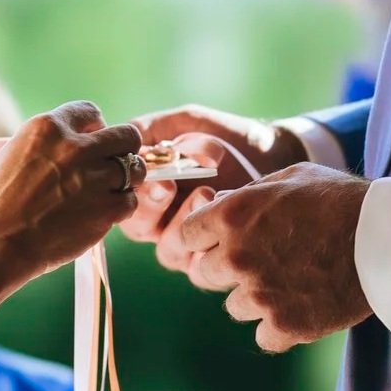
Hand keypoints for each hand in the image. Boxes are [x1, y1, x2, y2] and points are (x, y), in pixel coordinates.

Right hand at [0, 103, 144, 281]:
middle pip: (125, 135)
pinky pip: (131, 200)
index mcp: (47, 127)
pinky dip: (120, 207)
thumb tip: (84, 140)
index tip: (90, 144)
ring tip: (107, 191)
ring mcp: (93, 178)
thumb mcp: (15, 153)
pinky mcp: (106, 209)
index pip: (91, 112)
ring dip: (124, 179)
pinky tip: (101, 213)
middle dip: (121, 149)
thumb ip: (51, 143)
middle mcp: (74, 147)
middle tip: (109, 166)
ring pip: (135, 168)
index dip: (94, 129)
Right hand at [119, 106, 306, 255]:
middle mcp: (161, 221)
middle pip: (136, 227)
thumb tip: (118, 134)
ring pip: (167, 249)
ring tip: (205, 192)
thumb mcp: (186, 124)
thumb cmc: (226, 138)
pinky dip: (209, 244)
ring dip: (181, 224)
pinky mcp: (215, 260)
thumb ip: (151, 127)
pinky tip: (223, 216)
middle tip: (167, 185)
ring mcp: (188, 243)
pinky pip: (200, 266)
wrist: (273, 154)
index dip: (128, 186)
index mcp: (147, 190)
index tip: (145, 168)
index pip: (120, 196)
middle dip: (149, 207)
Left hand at [166, 163, 371, 352]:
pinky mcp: (285, 326)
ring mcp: (259, 294)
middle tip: (261, 262)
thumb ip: (248, 193)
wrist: (387, 238)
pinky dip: (280, 328)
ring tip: (290, 283)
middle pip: (203, 274)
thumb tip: (218, 203)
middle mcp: (237, 256)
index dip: (204, 238)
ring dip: (255, 299)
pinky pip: (264, 337)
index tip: (222, 240)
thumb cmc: (341, 200)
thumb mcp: (290, 179)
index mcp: (232, 216)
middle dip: (226, 269)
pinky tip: (302, 308)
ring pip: (234, 307)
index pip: (186, 235)